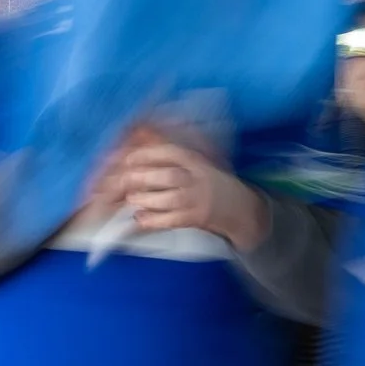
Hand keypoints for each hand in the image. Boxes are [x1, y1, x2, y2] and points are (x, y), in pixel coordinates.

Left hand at [108, 135, 267, 248]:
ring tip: (131, 198)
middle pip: (170, 176)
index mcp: (196, 161)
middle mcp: (198, 179)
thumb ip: (172, 159)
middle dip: (143, 177)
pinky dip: (154, 220)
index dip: (148, 154)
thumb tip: (141, 145)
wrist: (240, 207)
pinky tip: (139, 218)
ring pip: (170, 199)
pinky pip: (173, 220)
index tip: (129, 158)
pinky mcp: (197, 219)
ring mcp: (198, 200)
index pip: (172, 153)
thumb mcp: (197, 164)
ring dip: (146, 199)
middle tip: (124, 179)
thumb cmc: (209, 182)